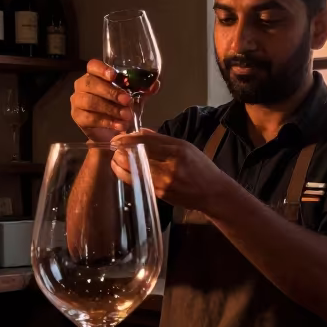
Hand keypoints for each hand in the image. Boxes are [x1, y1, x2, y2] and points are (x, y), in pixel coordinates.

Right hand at [70, 58, 159, 141]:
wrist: (110, 133)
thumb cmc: (119, 109)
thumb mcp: (134, 99)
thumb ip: (143, 91)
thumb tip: (155, 84)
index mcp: (94, 75)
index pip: (93, 66)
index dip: (102, 69)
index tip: (114, 75)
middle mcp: (82, 85)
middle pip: (91, 83)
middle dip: (111, 92)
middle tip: (128, 101)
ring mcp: (77, 101)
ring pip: (91, 101)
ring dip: (111, 109)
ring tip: (126, 116)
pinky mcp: (78, 117)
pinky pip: (90, 117)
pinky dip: (107, 121)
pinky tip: (119, 125)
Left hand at [112, 130, 231, 213]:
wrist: (212, 193)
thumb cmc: (201, 167)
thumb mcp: (186, 147)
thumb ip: (161, 139)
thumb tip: (140, 132)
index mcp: (178, 150)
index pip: (147, 142)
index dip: (128, 139)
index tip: (117, 138)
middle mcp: (170, 166)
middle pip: (137, 156)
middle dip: (121, 152)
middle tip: (114, 148)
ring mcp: (164, 182)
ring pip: (134, 171)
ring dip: (120, 164)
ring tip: (115, 159)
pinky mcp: (159, 194)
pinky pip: (138, 182)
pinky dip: (127, 175)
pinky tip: (122, 170)